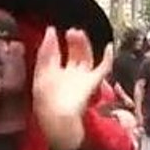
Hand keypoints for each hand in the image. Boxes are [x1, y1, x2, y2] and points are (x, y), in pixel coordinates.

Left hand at [32, 27, 114, 149]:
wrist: (59, 118)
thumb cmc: (46, 100)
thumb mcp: (41, 72)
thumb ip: (46, 53)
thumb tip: (50, 31)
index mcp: (54, 78)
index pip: (55, 57)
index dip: (54, 44)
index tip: (52, 31)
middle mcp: (68, 79)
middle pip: (73, 56)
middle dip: (72, 43)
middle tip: (70, 31)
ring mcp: (82, 80)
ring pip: (87, 59)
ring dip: (85, 45)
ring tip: (78, 32)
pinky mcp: (93, 83)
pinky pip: (104, 69)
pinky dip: (108, 58)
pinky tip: (109, 47)